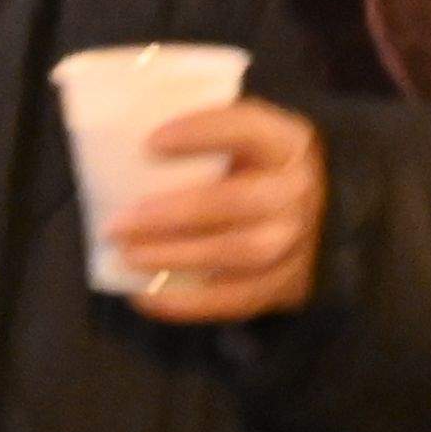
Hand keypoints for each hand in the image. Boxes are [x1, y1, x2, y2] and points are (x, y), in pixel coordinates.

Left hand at [109, 99, 323, 322]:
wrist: (312, 218)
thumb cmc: (256, 170)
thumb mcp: (245, 140)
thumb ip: (202, 139)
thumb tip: (123, 144)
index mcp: (286, 142)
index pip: (248, 128)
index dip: (201, 133)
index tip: (150, 142)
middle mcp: (297, 191)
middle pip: (238, 201)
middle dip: (172, 213)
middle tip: (118, 223)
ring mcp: (296, 241)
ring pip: (238, 252)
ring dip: (176, 256)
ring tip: (128, 256)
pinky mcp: (286, 284)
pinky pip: (237, 299)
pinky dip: (189, 303)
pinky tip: (147, 295)